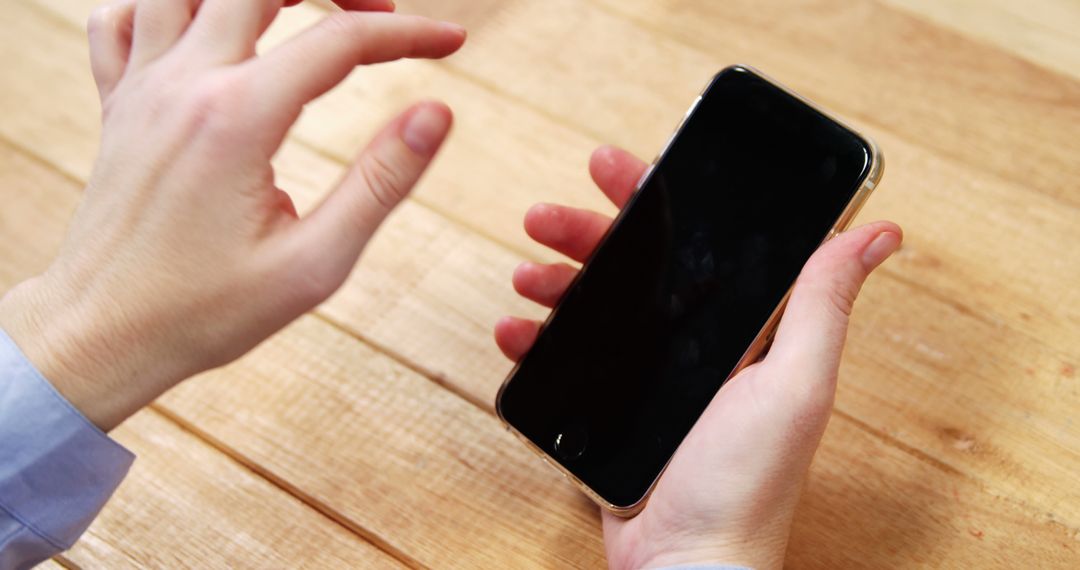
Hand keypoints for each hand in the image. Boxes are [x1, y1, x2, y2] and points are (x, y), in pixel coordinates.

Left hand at [0, 0, 465, 430]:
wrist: (102, 336)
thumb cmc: (207, 311)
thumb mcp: (314, 263)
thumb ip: (380, 182)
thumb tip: (436, 113)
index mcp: (236, 119)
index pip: (340, 40)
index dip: (409, 34)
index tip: (450, 43)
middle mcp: (183, 85)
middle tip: (378, 16)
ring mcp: (140, 88)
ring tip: (300, 10)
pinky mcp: (117, 104)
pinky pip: (122, 16)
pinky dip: (167, 8)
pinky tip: (206, 34)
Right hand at [495, 146, 901, 568]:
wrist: (684, 565)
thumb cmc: (746, 485)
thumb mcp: (794, 385)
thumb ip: (820, 305)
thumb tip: (876, 231)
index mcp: (742, 330)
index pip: (701, 245)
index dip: (659, 200)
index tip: (620, 168)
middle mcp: (697, 346)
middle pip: (636, 268)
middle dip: (590, 233)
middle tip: (546, 216)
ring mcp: (650, 377)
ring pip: (595, 307)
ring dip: (556, 280)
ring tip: (527, 274)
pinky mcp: (612, 409)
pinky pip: (568, 360)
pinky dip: (539, 341)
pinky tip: (517, 332)